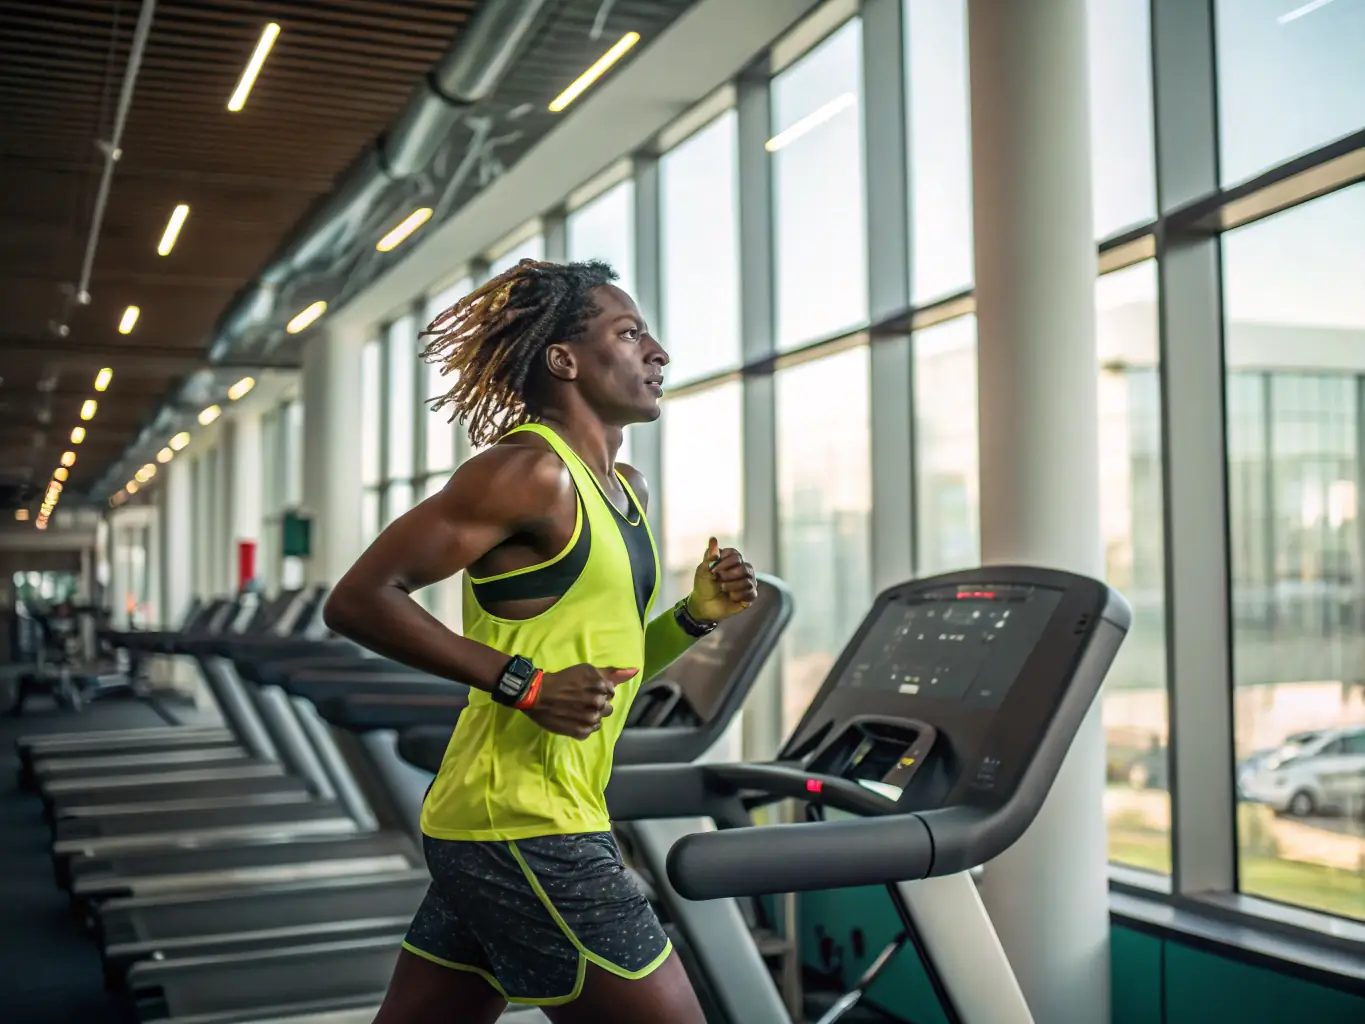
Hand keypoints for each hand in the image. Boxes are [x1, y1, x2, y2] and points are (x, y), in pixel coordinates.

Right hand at [523, 665, 637, 738]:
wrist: (537, 695)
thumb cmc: (562, 679)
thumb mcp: (586, 670)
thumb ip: (611, 672)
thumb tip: (635, 671)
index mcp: (601, 686)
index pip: (611, 692)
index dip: (599, 691)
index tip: (587, 690)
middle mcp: (598, 703)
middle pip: (607, 707)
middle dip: (597, 703)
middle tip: (581, 700)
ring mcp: (589, 719)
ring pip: (599, 719)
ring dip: (591, 715)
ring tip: (577, 710)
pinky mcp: (580, 732)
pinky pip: (590, 730)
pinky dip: (584, 725)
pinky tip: (574, 719)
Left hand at [687, 537, 757, 623]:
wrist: (704, 605)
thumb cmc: (704, 585)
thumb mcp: (703, 570)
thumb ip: (710, 555)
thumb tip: (713, 538)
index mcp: (732, 559)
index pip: (735, 555)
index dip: (725, 563)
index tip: (713, 570)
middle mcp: (743, 568)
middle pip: (743, 567)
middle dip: (728, 575)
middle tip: (718, 580)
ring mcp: (748, 581)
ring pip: (748, 580)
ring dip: (731, 586)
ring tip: (722, 589)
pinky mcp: (750, 594)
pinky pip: (750, 592)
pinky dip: (737, 595)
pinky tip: (730, 597)